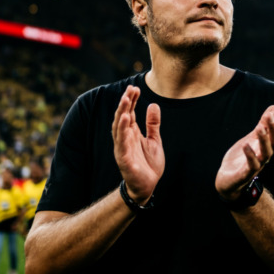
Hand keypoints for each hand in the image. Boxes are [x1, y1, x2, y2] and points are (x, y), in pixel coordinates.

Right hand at [111, 86, 163, 203]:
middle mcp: (125, 138)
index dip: (131, 100)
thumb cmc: (149, 164)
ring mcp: (123, 147)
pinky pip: (121, 142)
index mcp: (132, 133)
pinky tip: (124, 119)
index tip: (135, 88)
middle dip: (125, 102)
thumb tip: (153, 104)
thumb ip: (153, 124)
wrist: (148, 186)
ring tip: (125, 99)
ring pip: (119, 127)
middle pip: (122, 116)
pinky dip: (122, 130)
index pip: (129, 113)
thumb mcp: (155, 140)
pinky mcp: (123, 158)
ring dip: (121, 112)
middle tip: (130, 89)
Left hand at [216, 106, 273, 200]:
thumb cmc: (241, 158)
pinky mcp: (244, 174)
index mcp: (267, 148)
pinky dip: (250, 155)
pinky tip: (246, 145)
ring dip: (264, 140)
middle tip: (270, 116)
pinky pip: (251, 166)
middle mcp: (265, 157)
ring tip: (259, 128)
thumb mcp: (252, 138)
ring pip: (266, 154)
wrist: (227, 180)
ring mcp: (256, 166)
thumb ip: (263, 124)